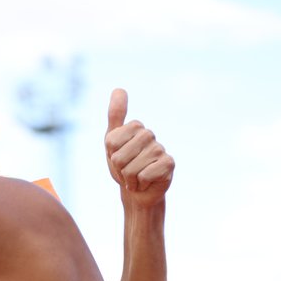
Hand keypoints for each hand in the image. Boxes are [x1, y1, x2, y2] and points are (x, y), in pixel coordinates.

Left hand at [105, 89, 173, 209]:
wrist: (137, 191)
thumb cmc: (123, 166)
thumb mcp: (112, 143)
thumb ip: (115, 116)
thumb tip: (119, 88)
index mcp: (135, 127)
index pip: (111, 142)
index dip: (111, 155)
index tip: (117, 159)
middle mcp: (149, 135)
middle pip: (120, 156)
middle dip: (119, 170)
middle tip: (127, 171)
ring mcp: (160, 148)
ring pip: (133, 168)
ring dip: (130, 179)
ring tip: (136, 178)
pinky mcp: (169, 163)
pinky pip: (146, 174)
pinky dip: (141, 183)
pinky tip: (146, 182)